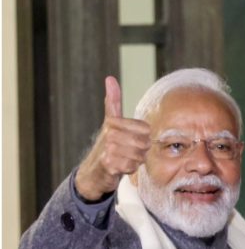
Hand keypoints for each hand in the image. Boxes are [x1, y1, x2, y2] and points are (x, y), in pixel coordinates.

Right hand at [75, 77, 150, 199]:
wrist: (94, 170)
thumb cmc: (107, 144)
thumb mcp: (111, 121)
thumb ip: (113, 101)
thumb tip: (110, 78)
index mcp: (113, 122)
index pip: (146, 129)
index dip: (143, 136)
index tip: (131, 137)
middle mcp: (110, 134)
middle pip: (145, 143)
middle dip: (141, 150)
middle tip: (129, 150)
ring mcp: (109, 150)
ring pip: (140, 155)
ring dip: (136, 160)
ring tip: (125, 158)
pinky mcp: (109, 165)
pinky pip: (133, 166)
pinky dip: (130, 169)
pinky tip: (121, 166)